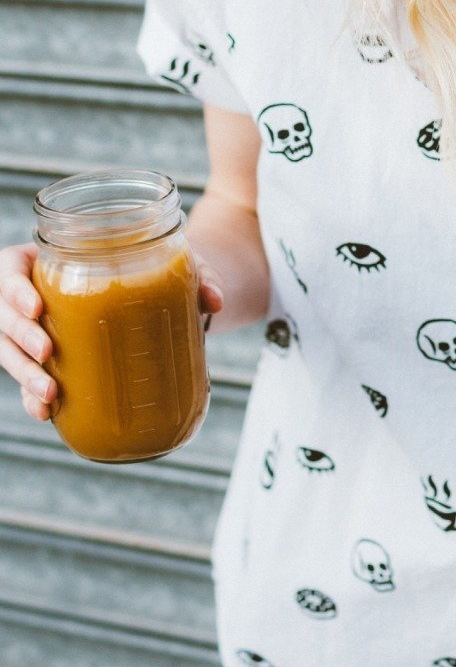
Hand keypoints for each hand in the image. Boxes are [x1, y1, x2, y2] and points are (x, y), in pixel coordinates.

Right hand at [0, 242, 224, 421]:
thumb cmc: (157, 268)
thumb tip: (215, 301)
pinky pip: (28, 379)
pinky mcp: (46, 360)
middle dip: (19, 336)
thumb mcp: (176, 263)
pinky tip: (47, 413)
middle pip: (4, 315)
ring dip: (24, 375)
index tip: (38, 305)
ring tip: (49, 394)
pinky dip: (33, 398)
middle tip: (48, 351)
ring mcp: (34, 330)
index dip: (13, 288)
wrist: (161, 292)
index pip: (10, 269)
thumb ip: (198, 274)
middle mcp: (33, 295)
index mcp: (50, 261)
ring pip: (9, 351)